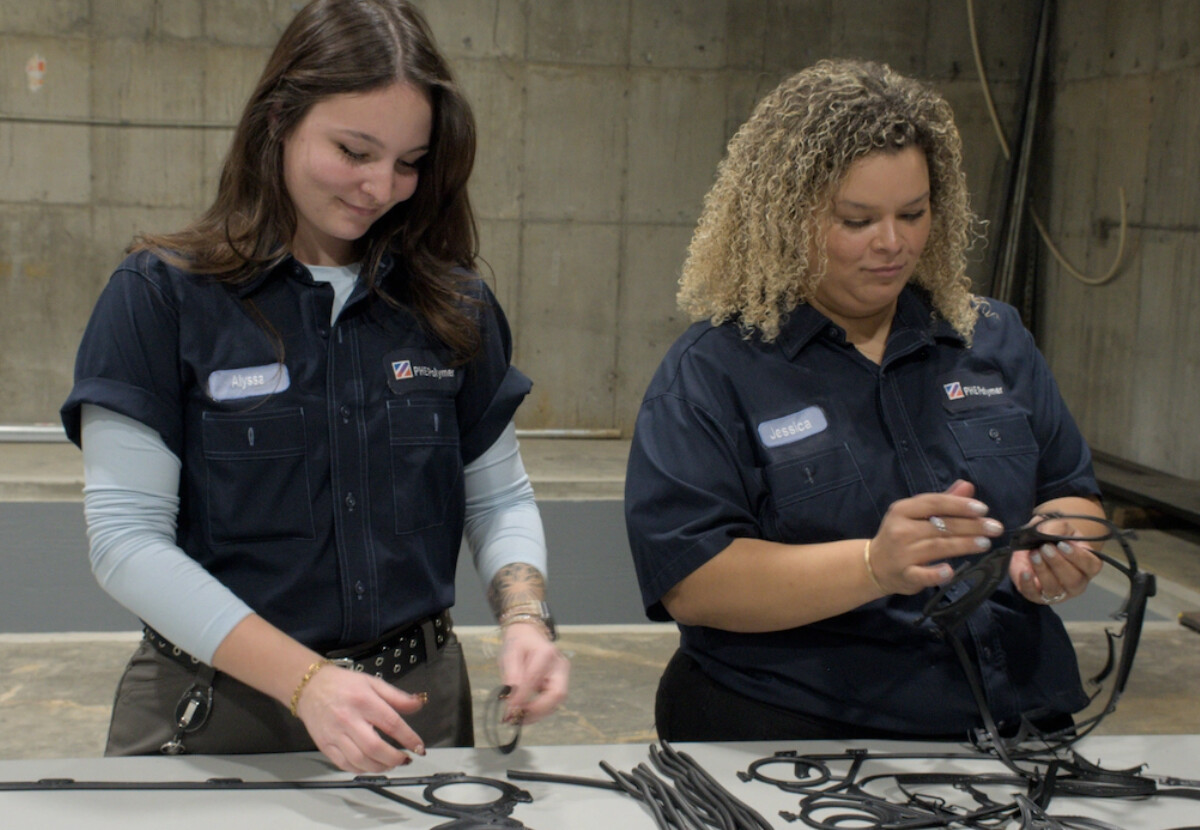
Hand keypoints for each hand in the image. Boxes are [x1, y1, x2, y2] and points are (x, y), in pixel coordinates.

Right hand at [294, 662, 426, 772]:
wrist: (310, 687)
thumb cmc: (343, 684)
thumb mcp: (373, 683)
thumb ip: (397, 696)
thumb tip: (419, 704)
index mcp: (364, 701)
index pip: (391, 723)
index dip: (409, 738)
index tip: (419, 747)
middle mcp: (348, 719)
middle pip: (375, 747)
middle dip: (395, 758)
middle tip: (405, 759)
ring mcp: (335, 734)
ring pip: (360, 760)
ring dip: (380, 767)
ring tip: (391, 763)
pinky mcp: (325, 745)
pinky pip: (344, 765)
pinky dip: (361, 770)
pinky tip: (371, 765)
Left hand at [496, 621, 569, 723]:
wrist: (529, 635)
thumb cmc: (518, 643)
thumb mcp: (509, 655)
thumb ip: (512, 676)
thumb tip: (512, 701)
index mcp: (546, 653)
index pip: (535, 679)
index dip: (523, 697)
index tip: (509, 710)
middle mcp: (560, 665)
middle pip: (557, 693)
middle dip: (538, 710)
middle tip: (518, 717)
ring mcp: (563, 675)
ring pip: (557, 701)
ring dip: (538, 713)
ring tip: (519, 717)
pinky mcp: (561, 683)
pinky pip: (553, 701)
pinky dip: (540, 710)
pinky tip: (525, 712)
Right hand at [868, 479, 1005, 594]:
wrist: (874, 565)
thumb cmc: (901, 535)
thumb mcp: (916, 514)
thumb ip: (942, 502)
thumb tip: (968, 486)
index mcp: (902, 510)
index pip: (933, 503)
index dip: (959, 505)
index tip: (983, 509)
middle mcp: (900, 530)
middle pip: (940, 526)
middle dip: (971, 526)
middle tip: (995, 528)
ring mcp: (901, 553)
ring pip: (937, 547)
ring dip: (963, 545)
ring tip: (985, 543)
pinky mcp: (904, 575)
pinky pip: (922, 574)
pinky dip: (936, 574)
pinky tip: (950, 571)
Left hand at [1010, 514, 1103, 605]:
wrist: (1033, 543)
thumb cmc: (1053, 535)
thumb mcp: (1057, 525)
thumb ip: (1056, 527)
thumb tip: (1048, 534)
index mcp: (1088, 564)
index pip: (1091, 565)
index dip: (1078, 556)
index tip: (1062, 545)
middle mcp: (1076, 582)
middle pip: (1074, 580)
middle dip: (1058, 563)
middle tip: (1044, 548)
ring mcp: (1058, 591)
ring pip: (1054, 589)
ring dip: (1043, 570)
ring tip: (1033, 554)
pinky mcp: (1038, 595)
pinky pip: (1034, 595)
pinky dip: (1028, 584)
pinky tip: (1024, 571)